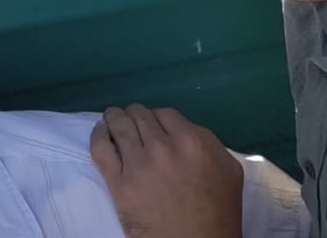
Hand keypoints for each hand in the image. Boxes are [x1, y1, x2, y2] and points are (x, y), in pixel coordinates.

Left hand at [91, 105, 242, 237]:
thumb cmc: (218, 212)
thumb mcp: (228, 169)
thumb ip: (207, 141)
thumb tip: (182, 129)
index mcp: (192, 142)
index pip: (165, 113)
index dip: (158, 118)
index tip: (154, 126)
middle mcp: (163, 148)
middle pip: (140, 115)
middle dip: (135, 116)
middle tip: (132, 121)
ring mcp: (139, 165)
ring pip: (119, 124)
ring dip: (115, 118)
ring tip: (112, 119)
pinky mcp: (119, 184)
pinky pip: (100, 148)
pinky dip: (99, 134)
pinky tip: (101, 131)